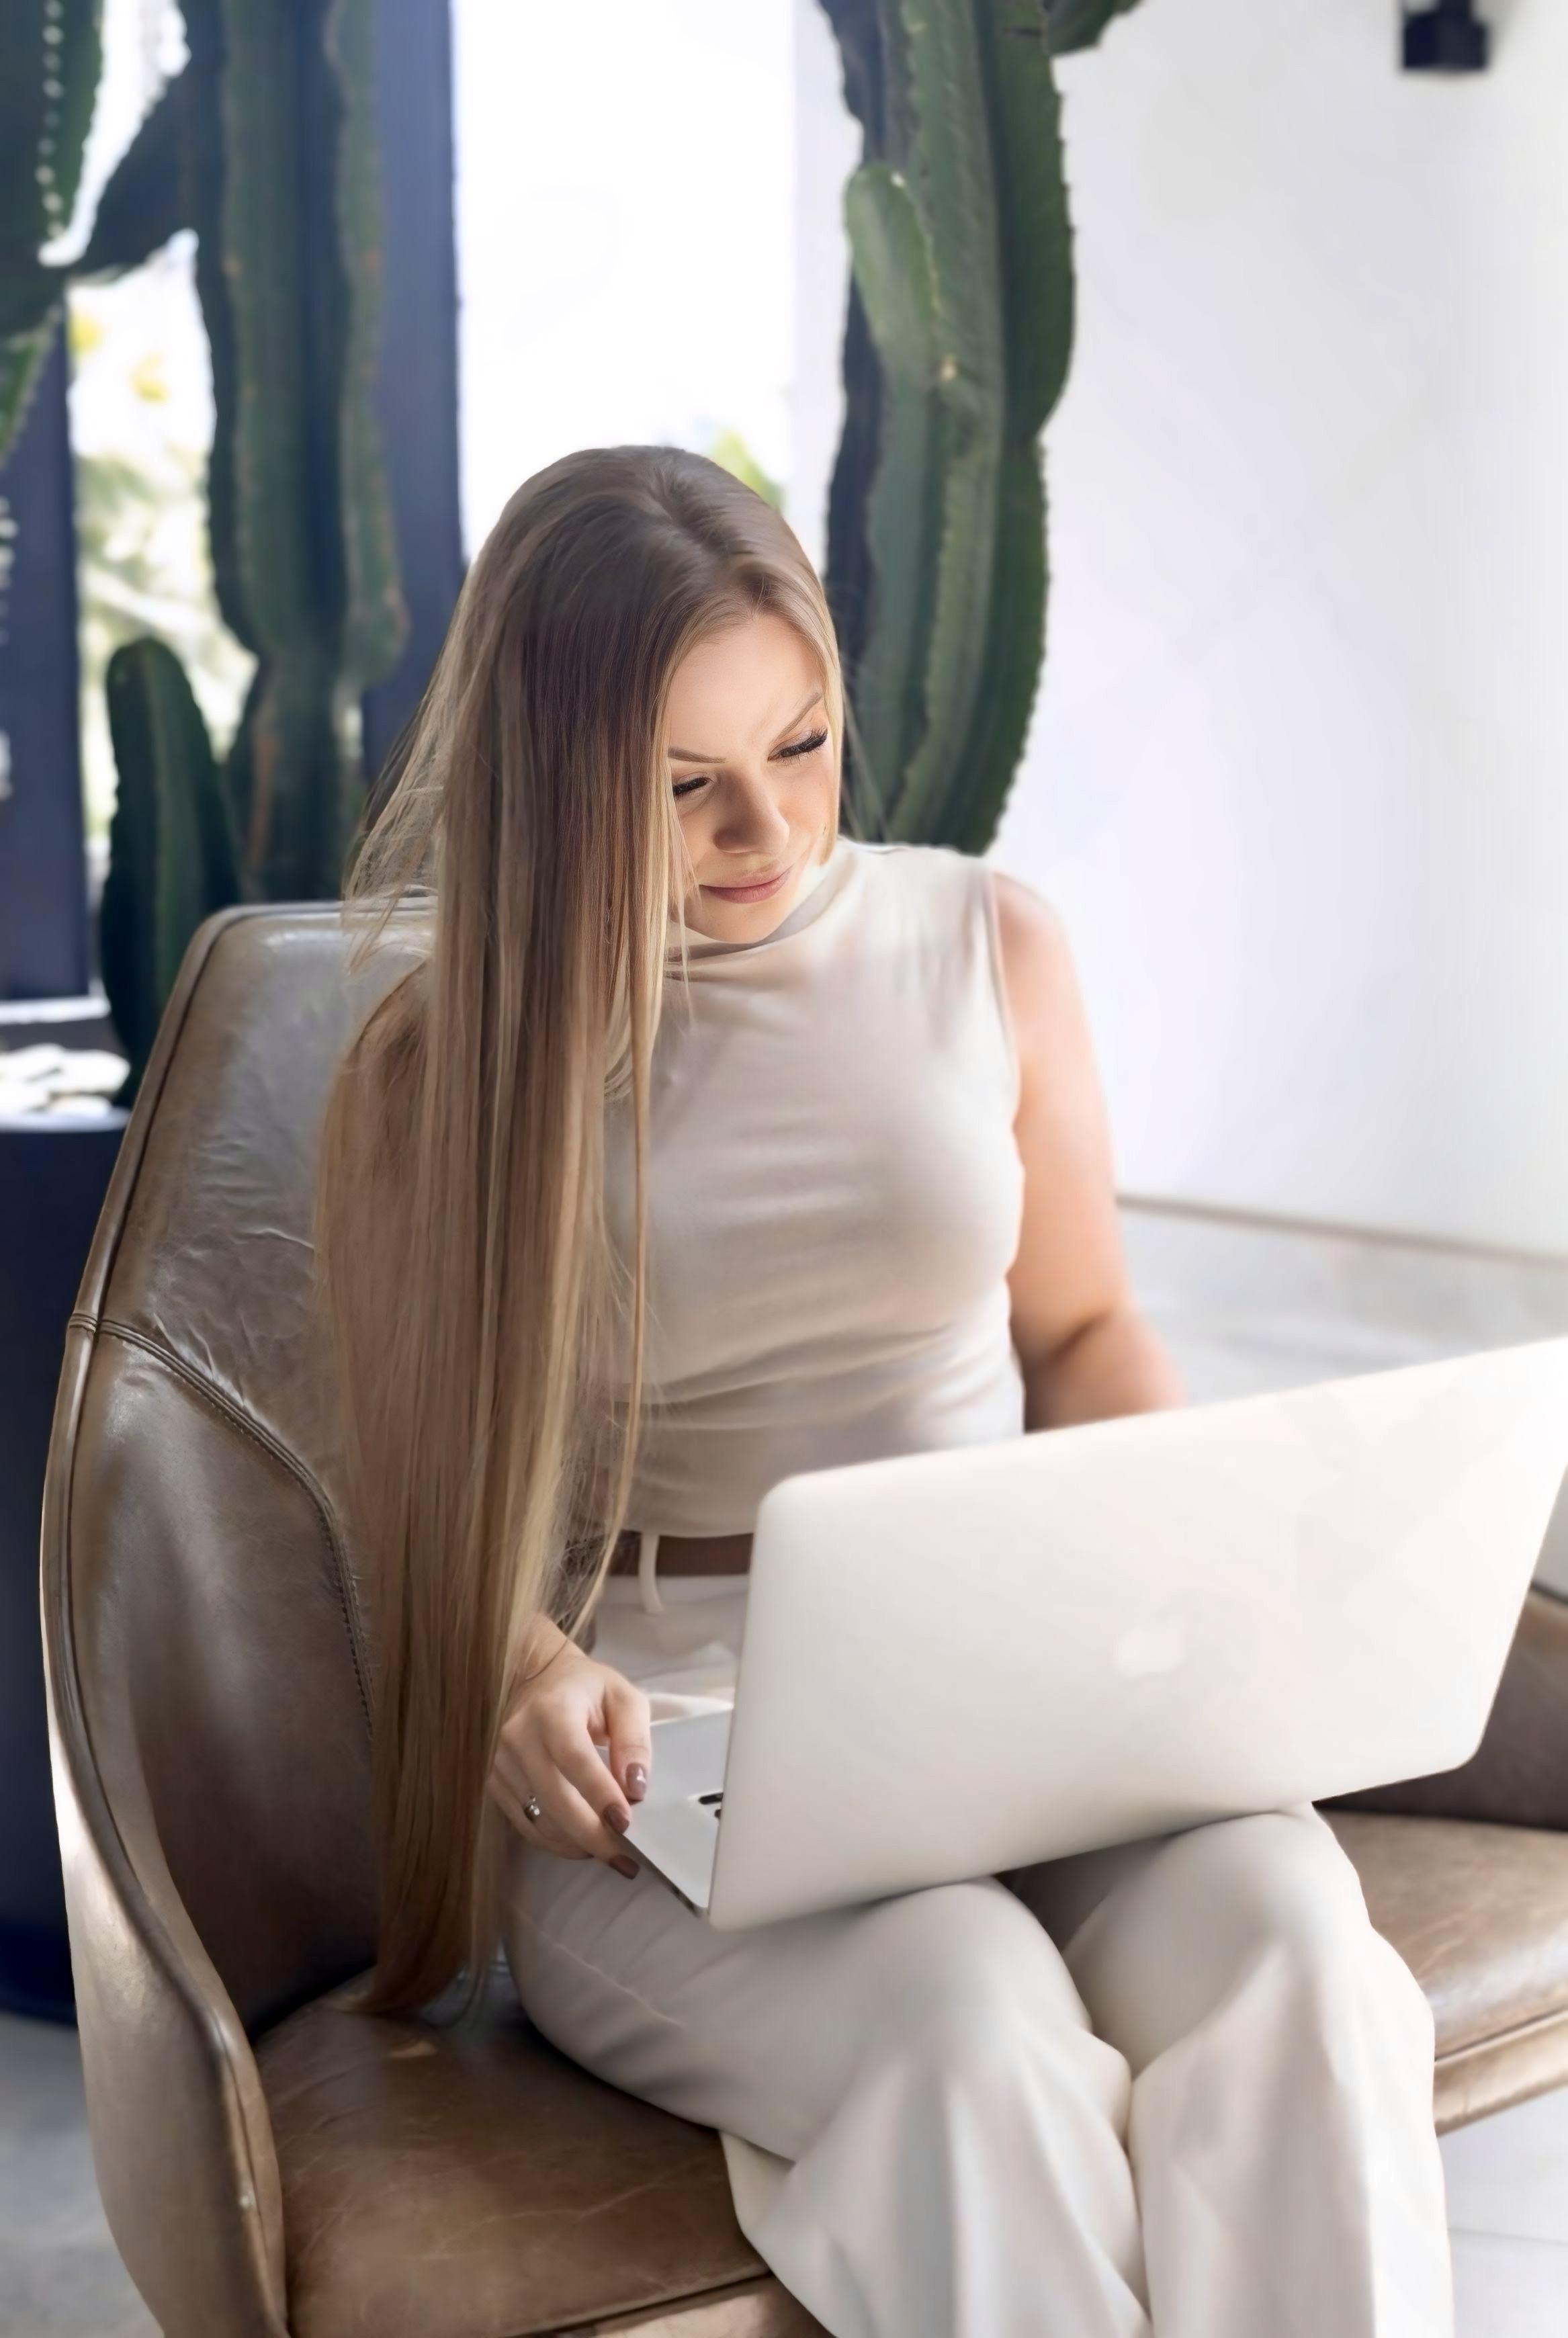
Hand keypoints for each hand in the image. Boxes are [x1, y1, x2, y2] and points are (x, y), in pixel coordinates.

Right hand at [488, 1621, 651, 1878]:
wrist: (533, 1677)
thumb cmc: (586, 1689)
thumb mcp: (623, 1699)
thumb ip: (634, 1740)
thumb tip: (636, 1788)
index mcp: (552, 1710)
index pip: (575, 1760)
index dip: (600, 1796)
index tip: (627, 1824)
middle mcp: (517, 1736)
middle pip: (554, 1800)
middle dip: (593, 1836)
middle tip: (626, 1858)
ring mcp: (498, 1762)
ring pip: (538, 1819)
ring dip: (577, 1843)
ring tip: (611, 1852)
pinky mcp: (492, 1781)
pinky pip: (524, 1823)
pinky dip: (555, 1840)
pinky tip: (581, 1843)